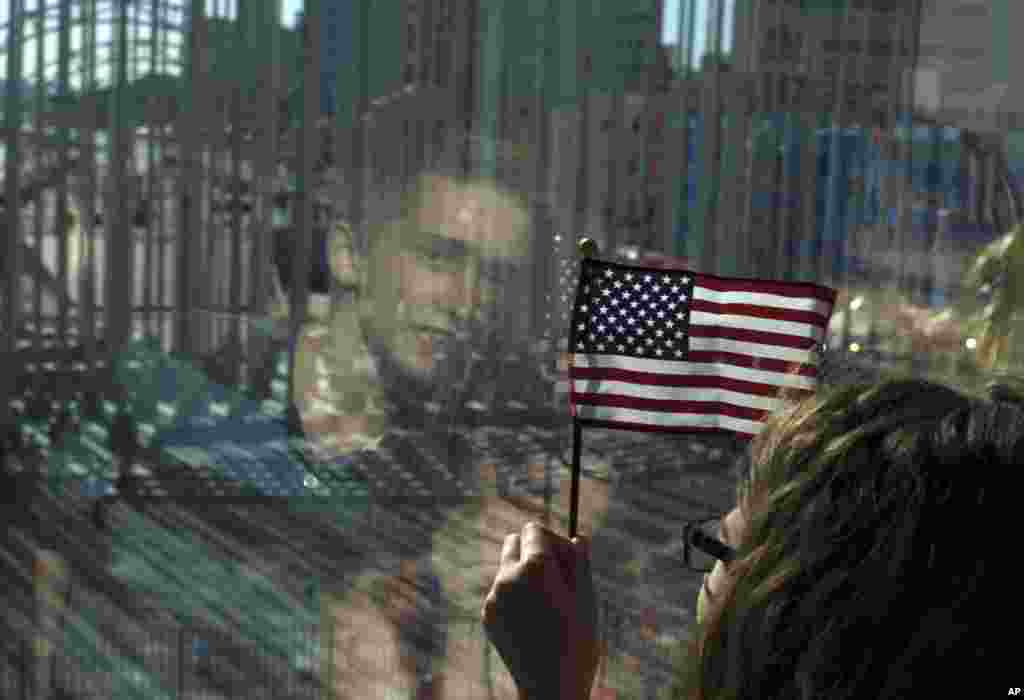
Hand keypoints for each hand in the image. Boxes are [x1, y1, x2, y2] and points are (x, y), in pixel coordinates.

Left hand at [481, 521, 599, 699]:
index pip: (534, 530)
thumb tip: (578, 537)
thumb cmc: (577, 640)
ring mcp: (494, 597)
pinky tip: (534, 621)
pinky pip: (501, 593)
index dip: (553, 540)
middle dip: (532, 551)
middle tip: (555, 574)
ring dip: (524, 575)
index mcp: (534, 566)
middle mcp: (507, 577)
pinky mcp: (487, 615)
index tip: (567, 559)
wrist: (551, 688)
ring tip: (548, 604)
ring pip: (507, 569)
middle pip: (513, 543)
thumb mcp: (587, 596)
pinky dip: (515, 597)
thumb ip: (579, 562)